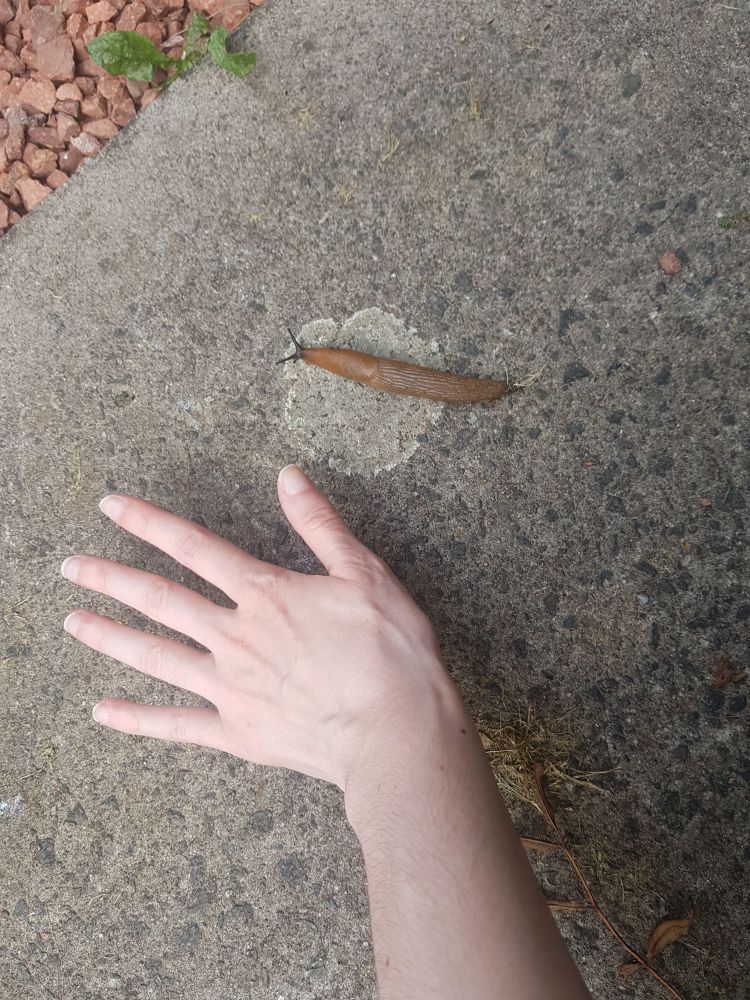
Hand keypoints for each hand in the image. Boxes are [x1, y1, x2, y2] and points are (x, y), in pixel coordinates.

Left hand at [61, 465, 457, 792]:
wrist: (396, 730)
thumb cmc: (389, 650)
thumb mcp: (364, 573)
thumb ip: (320, 524)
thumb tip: (288, 477)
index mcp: (265, 593)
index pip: (194, 547)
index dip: (149, 523)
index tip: (110, 507)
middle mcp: (235, 636)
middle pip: (160, 600)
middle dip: (111, 579)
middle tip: (70, 566)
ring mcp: (230, 687)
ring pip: (156, 656)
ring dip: (110, 637)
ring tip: (72, 622)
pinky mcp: (237, 733)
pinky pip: (176, 725)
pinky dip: (136, 719)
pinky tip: (102, 712)